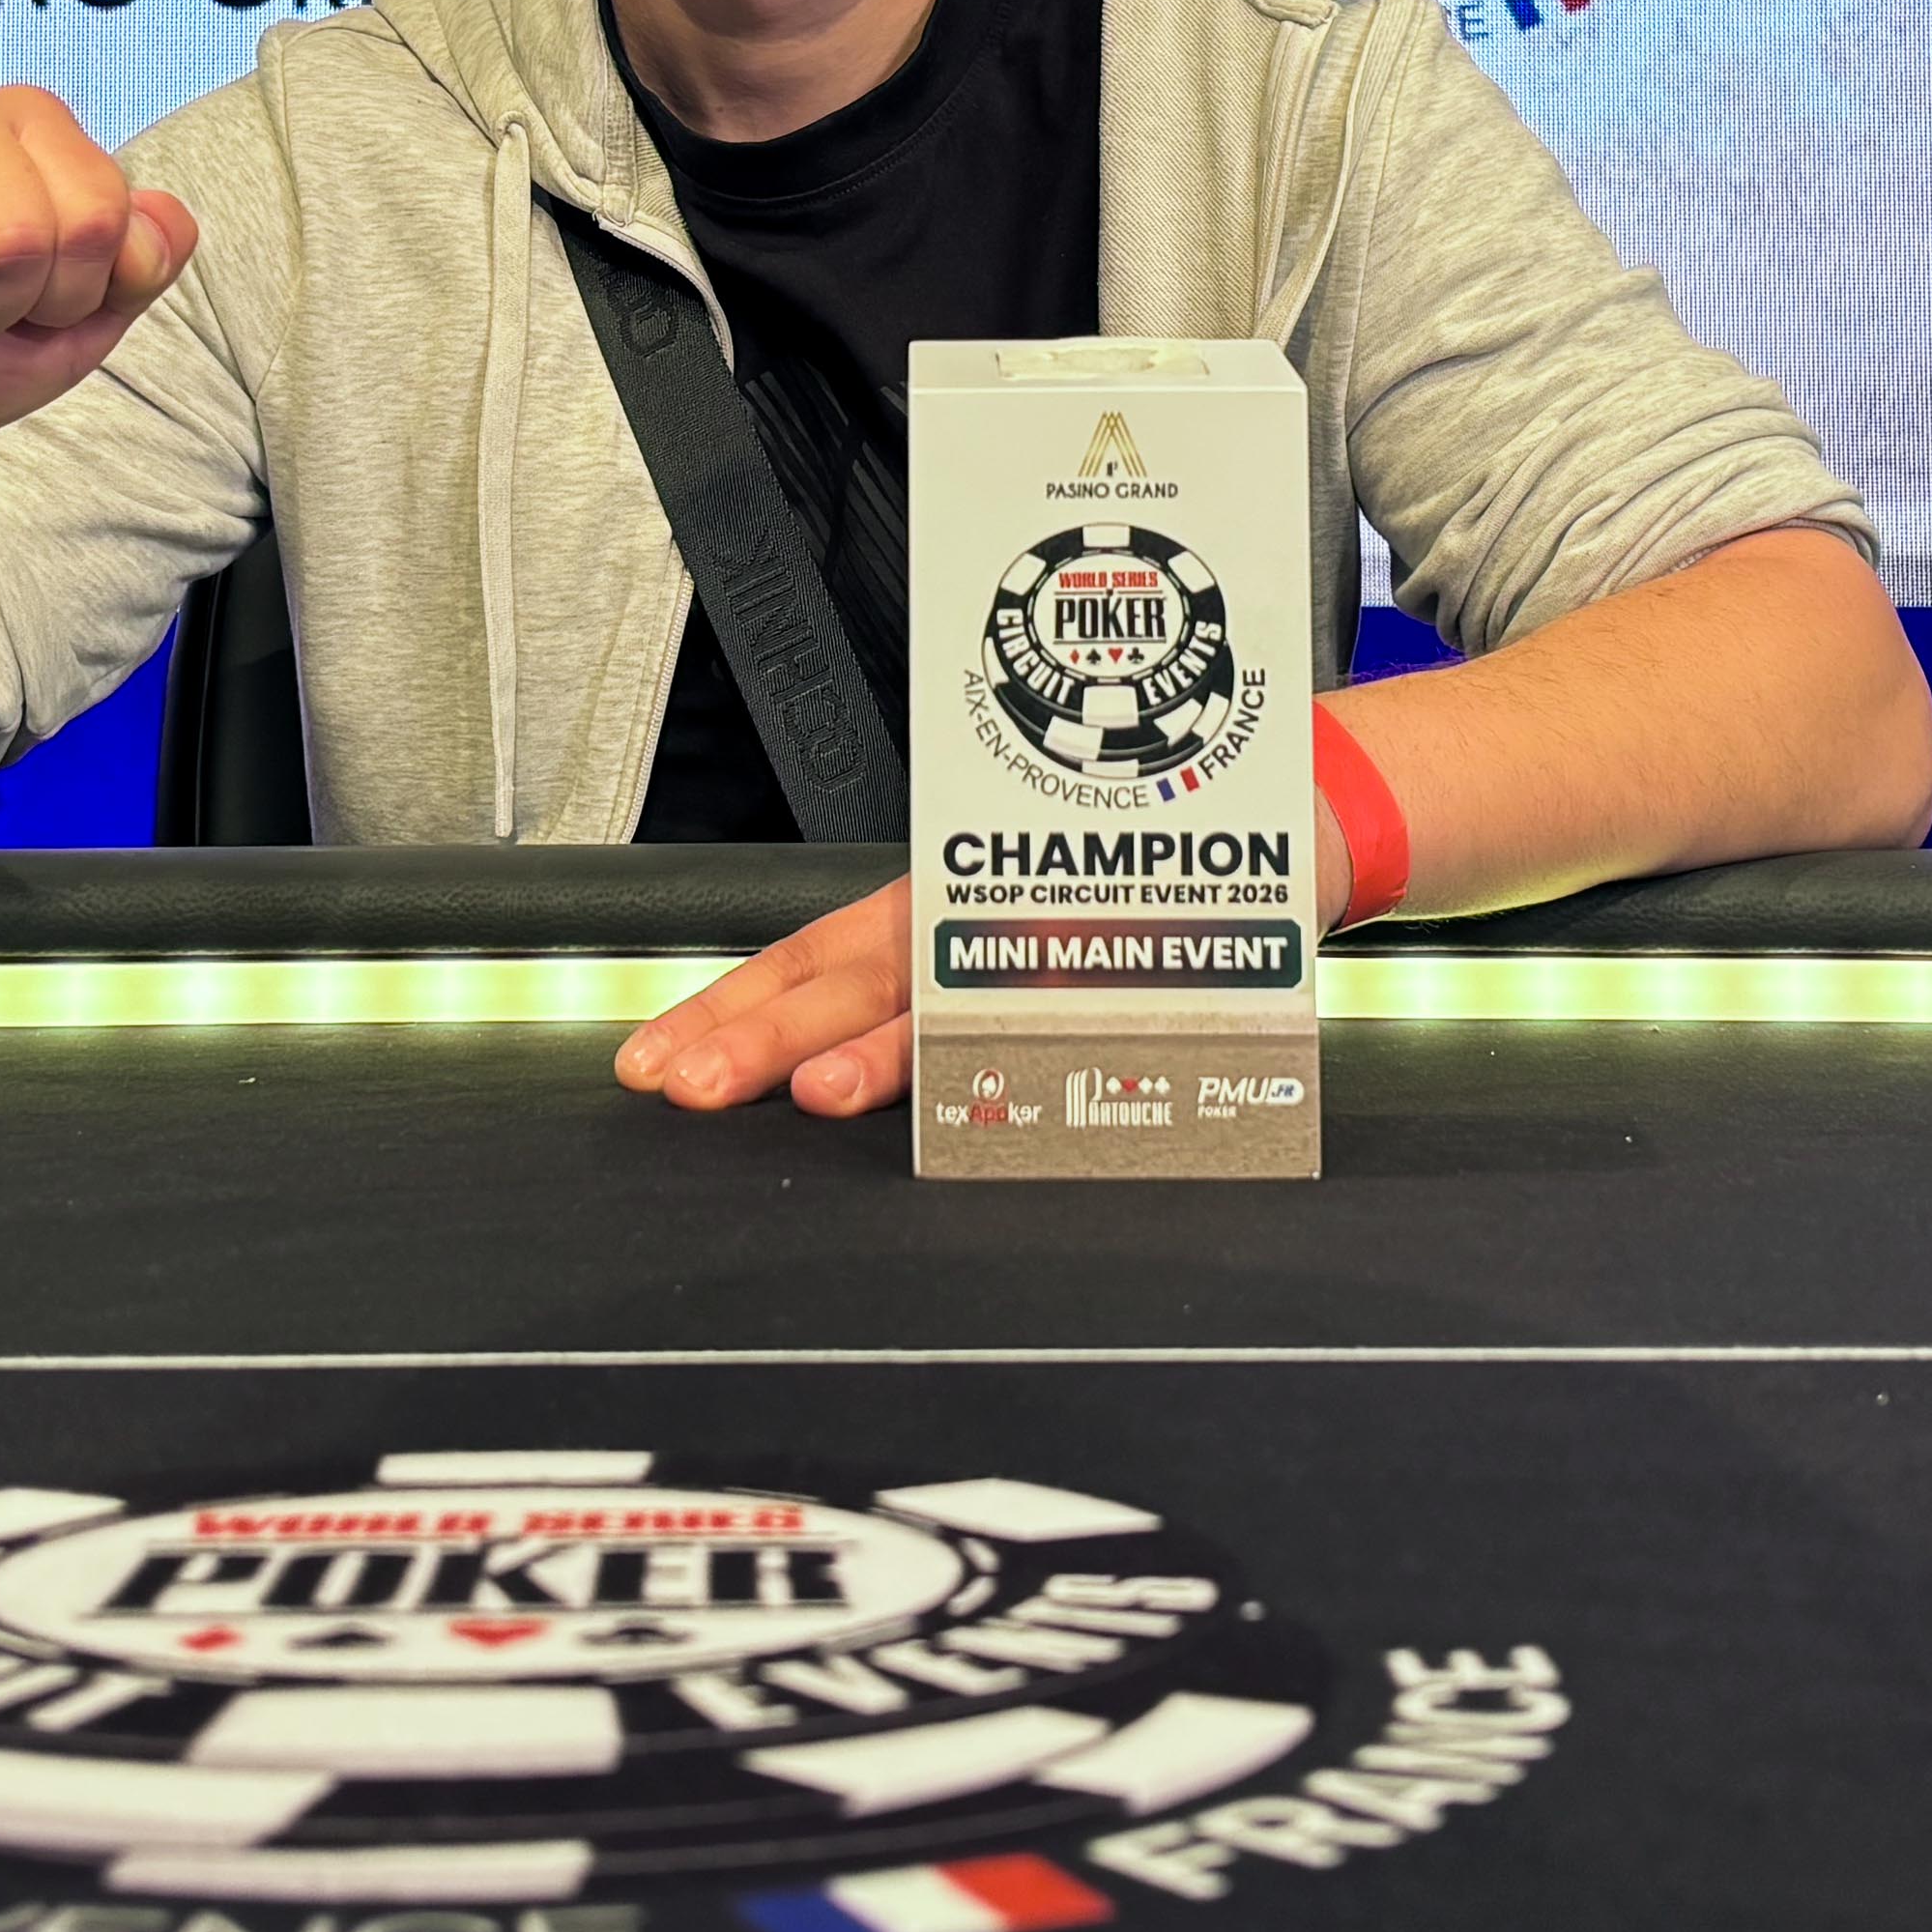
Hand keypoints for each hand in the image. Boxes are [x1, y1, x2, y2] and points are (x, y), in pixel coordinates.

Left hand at [610, 803, 1366, 1121]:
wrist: (1279, 816)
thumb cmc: (1127, 879)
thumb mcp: (998, 923)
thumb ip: (913, 990)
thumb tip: (802, 1057)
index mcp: (929, 908)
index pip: (805, 961)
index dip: (727, 1011)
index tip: (651, 1061)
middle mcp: (980, 920)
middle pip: (854, 981)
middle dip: (764, 1037)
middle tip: (689, 1082)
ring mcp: (1058, 944)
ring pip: (959, 1004)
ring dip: (886, 1053)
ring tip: (817, 1088)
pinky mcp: (1137, 968)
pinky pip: (1073, 1029)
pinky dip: (1028, 1073)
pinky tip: (980, 1114)